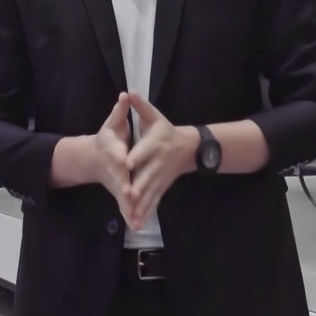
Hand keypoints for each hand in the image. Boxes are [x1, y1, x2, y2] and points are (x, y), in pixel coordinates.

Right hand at [89, 93, 135, 227]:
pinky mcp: (120, 193)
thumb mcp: (112, 123)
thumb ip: (120, 111)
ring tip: (136, 220)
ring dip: (128, 208)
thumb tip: (125, 94)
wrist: (92, 159)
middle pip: (119, 179)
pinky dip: (130, 216)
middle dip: (124, 187)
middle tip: (130, 195)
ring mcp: (116, 184)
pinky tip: (137, 226)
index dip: (121, 158)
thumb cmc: (106, 139)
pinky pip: (126, 206)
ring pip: (123, 197)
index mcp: (112, 151)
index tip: (126, 163)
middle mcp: (114, 170)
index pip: (117, 155)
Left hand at [125, 94, 197, 232]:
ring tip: (131, 217)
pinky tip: (136, 224)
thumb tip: (129, 91)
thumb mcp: (155, 116)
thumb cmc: (167, 130)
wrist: (188, 148)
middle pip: (146, 176)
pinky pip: (153, 202)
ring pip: (149, 192)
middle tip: (128, 195)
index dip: (136, 157)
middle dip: (138, 186)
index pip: (144, 151)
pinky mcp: (161, 188)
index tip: (126, 164)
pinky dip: (145, 213)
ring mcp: (160, 178)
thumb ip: (141, 106)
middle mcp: (158, 163)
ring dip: (141, 205)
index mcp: (155, 145)